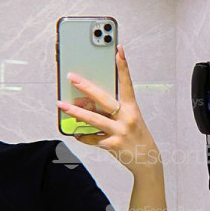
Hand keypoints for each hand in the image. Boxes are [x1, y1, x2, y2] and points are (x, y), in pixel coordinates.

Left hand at [56, 43, 160, 172]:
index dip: (123, 66)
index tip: (118, 50)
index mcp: (132, 108)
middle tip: (72, 77)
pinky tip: (77, 133)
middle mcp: (127, 118)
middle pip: (103, 99)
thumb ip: (114, 110)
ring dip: (76, 111)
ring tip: (62, 105)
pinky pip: (92, 138)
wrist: (147, 160)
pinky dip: (83, 136)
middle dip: (86, 87)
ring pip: (93, 119)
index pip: (127, 83)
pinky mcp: (113, 145)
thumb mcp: (131, 119)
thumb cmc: (137, 136)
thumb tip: (91, 103)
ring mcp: (120, 131)